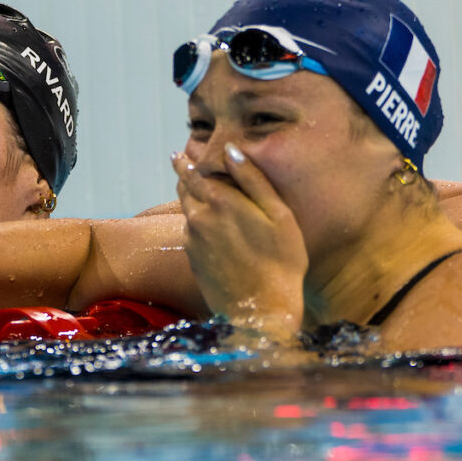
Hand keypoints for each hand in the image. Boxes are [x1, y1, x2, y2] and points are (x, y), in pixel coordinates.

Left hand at [172, 143, 307, 340]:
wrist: (260, 311)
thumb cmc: (281, 262)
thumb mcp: (279, 216)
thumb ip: (253, 179)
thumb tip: (230, 149)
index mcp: (220, 201)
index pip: (195, 172)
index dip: (188, 161)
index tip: (182, 151)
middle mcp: (199, 218)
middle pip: (185, 189)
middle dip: (184, 174)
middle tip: (180, 161)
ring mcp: (192, 240)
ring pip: (186, 210)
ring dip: (187, 196)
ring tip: (191, 187)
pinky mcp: (193, 260)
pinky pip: (190, 232)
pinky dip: (194, 221)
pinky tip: (205, 223)